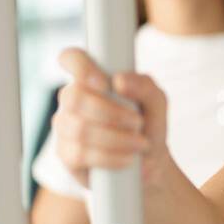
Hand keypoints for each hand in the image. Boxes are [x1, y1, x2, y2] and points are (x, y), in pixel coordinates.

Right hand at [53, 47, 168, 187]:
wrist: (149, 164)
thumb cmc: (148, 126)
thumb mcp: (157, 104)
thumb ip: (145, 86)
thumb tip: (119, 80)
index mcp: (91, 80)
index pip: (71, 59)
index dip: (80, 66)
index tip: (103, 83)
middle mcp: (72, 101)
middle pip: (74, 97)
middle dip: (111, 112)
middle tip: (137, 122)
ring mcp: (66, 128)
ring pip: (80, 129)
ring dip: (116, 138)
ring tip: (139, 143)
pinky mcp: (67, 155)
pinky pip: (81, 154)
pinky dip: (111, 157)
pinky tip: (127, 159)